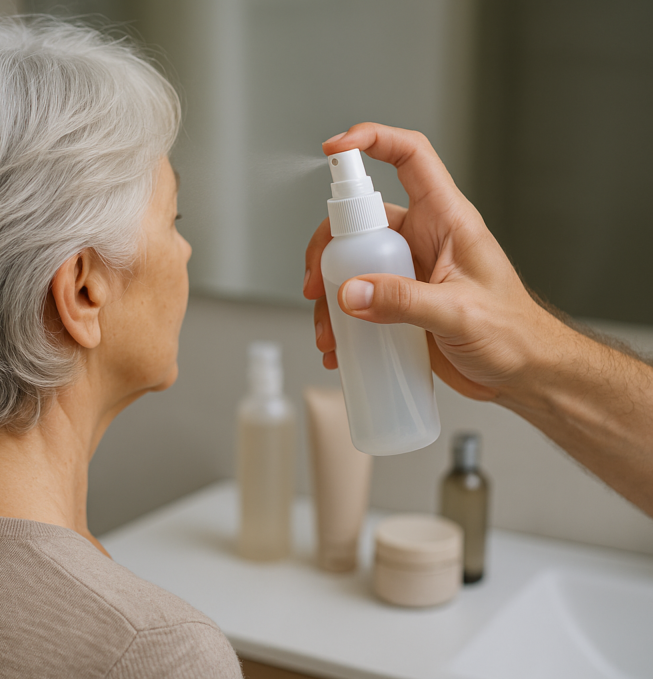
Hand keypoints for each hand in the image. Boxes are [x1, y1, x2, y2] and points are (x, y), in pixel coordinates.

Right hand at [303, 122, 564, 402]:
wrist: (525, 375)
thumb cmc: (516, 334)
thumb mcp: (460, 314)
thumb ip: (404, 301)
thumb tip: (351, 292)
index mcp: (448, 220)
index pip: (411, 158)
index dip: (373, 140)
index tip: (336, 148)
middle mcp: (424, 238)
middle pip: (361, 219)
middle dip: (328, 248)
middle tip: (316, 283)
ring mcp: (408, 270)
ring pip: (351, 262)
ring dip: (329, 292)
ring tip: (328, 330)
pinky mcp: (399, 301)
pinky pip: (358, 298)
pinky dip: (340, 319)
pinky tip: (339, 346)